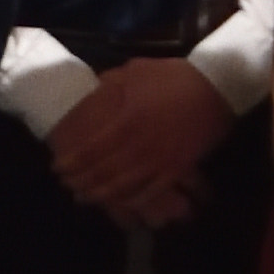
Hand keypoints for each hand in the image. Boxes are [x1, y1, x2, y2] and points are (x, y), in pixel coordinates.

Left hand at [47, 55, 233, 223]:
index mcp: (126, 121)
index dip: (71, 161)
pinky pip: (151, 191)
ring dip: (101, 195)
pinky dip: (134, 200)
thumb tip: (93, 89)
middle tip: (67, 186)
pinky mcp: (176, 168)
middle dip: (82, 181)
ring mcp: (159, 160)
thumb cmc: (175, 77)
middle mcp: (139, 145)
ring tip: (86, 198)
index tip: (57, 166)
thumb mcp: (138, 71)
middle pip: (103, 172)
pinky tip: (122, 203)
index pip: (90, 149)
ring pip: (124, 186)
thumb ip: (112, 83)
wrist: (217, 87)